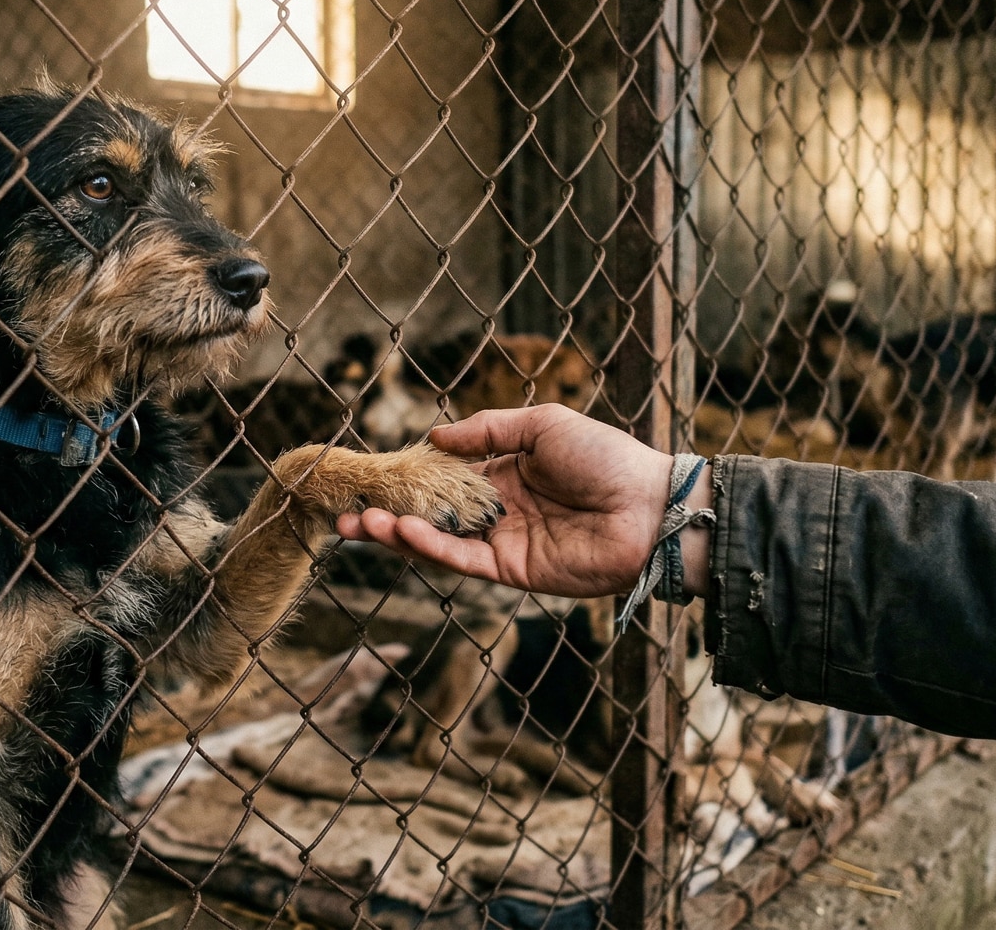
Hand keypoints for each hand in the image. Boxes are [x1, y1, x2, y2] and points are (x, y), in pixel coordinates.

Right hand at [336, 404, 676, 597]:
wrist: (650, 507)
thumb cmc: (606, 457)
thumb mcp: (543, 424)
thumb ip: (487, 430)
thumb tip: (435, 435)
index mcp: (505, 473)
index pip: (443, 479)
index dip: (406, 478)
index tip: (369, 475)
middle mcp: (498, 511)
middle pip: (431, 515)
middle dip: (387, 514)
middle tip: (345, 512)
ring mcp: (502, 543)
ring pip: (439, 542)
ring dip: (398, 534)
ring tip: (361, 522)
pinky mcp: (513, 572)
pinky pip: (463, 562)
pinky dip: (431, 549)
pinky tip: (403, 533)